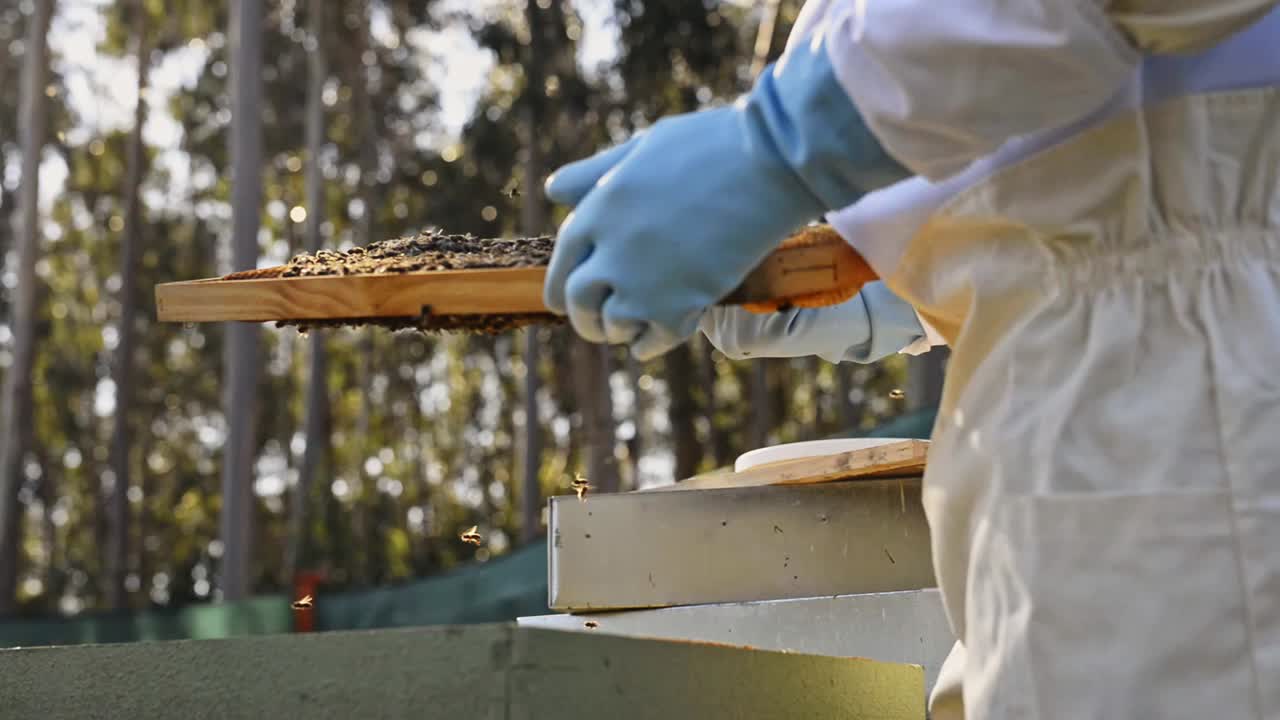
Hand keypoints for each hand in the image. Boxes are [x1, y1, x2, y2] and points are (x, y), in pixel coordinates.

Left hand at [543, 35, 909, 359]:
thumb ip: (598, 173)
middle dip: (585, 317)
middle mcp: (610, 250)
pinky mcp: (678, 306)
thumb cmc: (712, 145)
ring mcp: (642, 282)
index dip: (564, 284)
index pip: (562, 262)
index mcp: (598, 209)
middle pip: (577, 302)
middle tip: (600, 324)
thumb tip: (554, 190)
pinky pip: (648, 342)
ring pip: (608, 326)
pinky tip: (655, 337)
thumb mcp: (644, 147)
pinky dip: (648, 345)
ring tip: (631, 328)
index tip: (573, 297)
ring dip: (617, 331)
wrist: (771, 165)